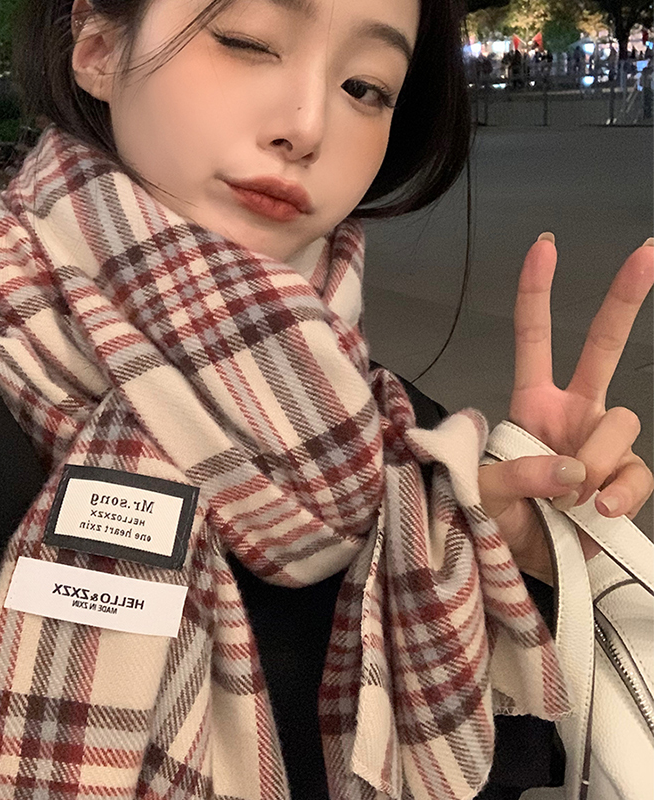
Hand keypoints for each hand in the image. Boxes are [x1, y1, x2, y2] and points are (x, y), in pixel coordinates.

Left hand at [479, 234, 653, 581]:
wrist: (529, 559)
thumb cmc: (497, 517)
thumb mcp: (483, 492)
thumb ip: (516, 476)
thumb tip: (573, 470)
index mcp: (534, 402)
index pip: (535, 340)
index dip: (537, 294)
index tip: (545, 247)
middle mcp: (575, 412)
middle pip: (604, 348)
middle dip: (625, 300)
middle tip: (649, 251)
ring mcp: (604, 443)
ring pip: (621, 421)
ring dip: (597, 456)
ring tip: (569, 496)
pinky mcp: (626, 478)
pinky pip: (638, 473)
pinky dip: (622, 492)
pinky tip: (601, 510)